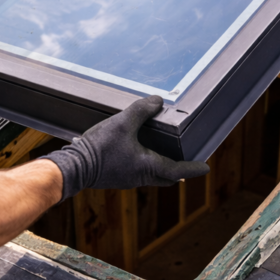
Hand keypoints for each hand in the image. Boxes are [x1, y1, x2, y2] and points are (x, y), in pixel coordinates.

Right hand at [46, 95, 209, 200]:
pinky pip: (138, 173)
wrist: (74, 167)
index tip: (206, 167)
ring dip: (163, 169)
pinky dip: (147, 166)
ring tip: (167, 155)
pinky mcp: (117, 177)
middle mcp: (140, 177)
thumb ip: (141, 111)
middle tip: (188, 163)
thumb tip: (158, 101)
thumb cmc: (100, 148)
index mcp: (147, 167)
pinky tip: (140, 153)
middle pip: (167, 178)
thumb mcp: (122, 123)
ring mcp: (128, 179)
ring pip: (153, 176)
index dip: (193, 168)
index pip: (178, 171)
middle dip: (179, 171)